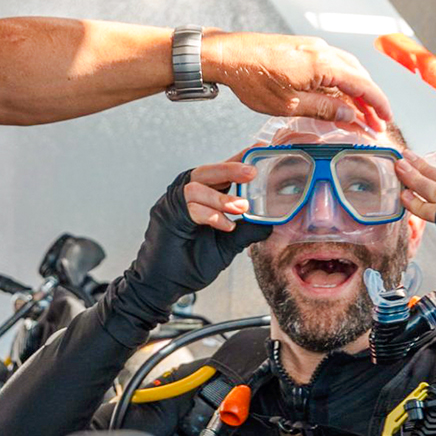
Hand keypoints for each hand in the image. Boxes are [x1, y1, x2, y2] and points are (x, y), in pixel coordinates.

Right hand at [105, 166, 272, 335]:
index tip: (259, 149)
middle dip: (230, 168)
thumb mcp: (227, 245)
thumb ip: (246, 231)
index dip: (239, 160)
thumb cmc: (191, 264)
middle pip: (207, 171)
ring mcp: (173, 204)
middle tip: (252, 171)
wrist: (165, 285)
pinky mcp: (166, 216)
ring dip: (221, 196)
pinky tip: (226, 226)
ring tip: (241, 207)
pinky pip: (189, 208)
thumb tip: (270, 222)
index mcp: (202, 196)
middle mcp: (185, 195)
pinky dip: (210, 215)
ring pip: (195, 186)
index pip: (221, 173)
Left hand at [202, 31, 390, 130]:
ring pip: (347, 69)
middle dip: (370, 100)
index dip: (378, 103)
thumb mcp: (289, 104)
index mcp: (322, 64)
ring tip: (360, 113)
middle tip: (375, 122)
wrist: (227, 54)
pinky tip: (340, 95)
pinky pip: (333, 64)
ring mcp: (314, 47)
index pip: (362, 85)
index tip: (386, 118)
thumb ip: (322, 109)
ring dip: (357, 90)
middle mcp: (323, 51)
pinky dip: (343, 80)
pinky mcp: (304, 48)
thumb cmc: (252, 79)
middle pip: (359, 76)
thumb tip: (348, 115)